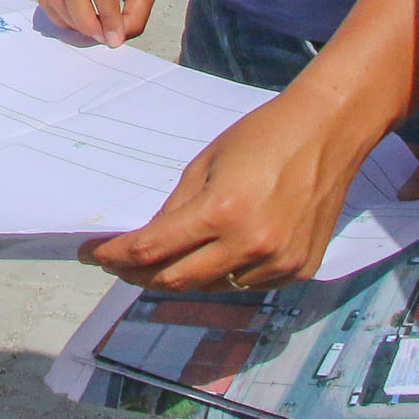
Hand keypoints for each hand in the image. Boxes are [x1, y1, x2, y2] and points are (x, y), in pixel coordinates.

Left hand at [81, 87, 385, 292]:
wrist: (326, 132)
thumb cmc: (262, 136)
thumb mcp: (206, 164)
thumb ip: (175, 208)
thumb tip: (149, 241)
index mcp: (220, 213)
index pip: (152, 250)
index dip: (114, 256)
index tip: (91, 254)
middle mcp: (249, 245)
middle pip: (176, 280)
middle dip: (139, 275)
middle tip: (118, 265)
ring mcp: (278, 262)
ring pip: (213, 287)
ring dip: (184, 276)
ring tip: (166, 259)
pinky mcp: (299, 269)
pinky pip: (249, 284)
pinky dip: (226, 274)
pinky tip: (217, 254)